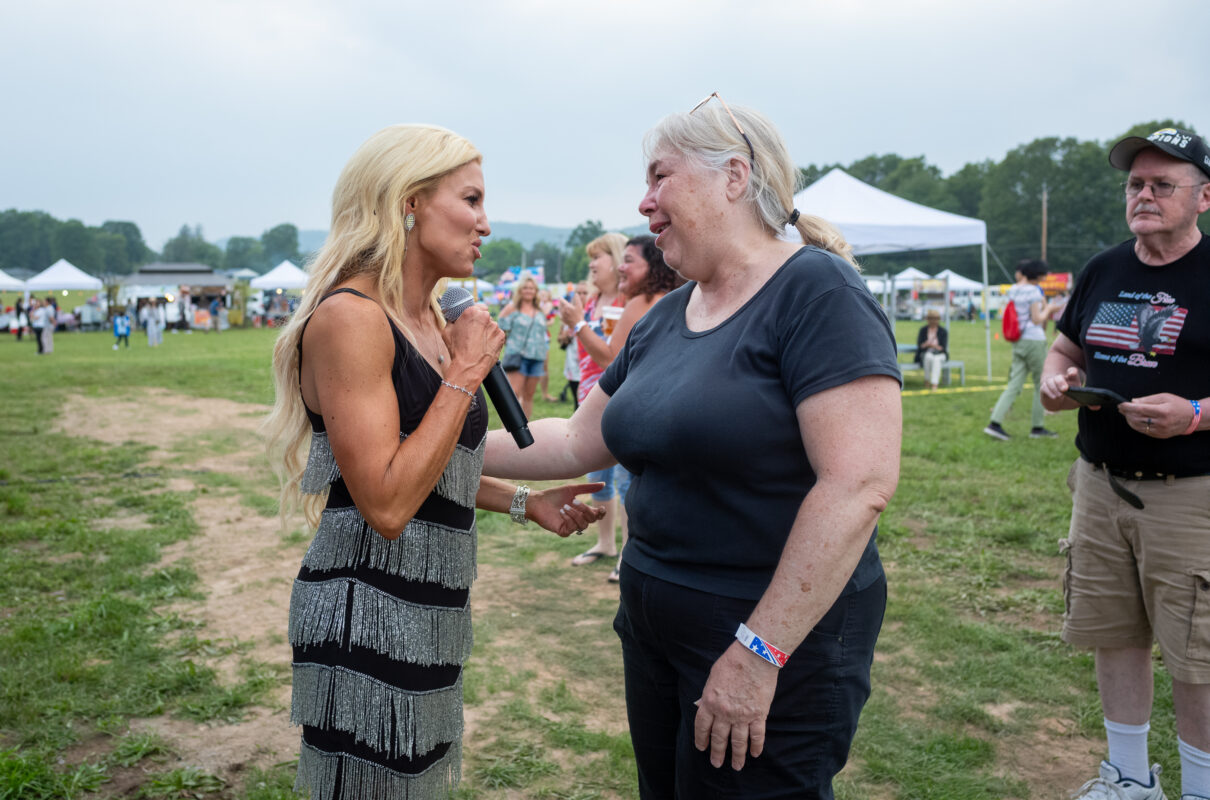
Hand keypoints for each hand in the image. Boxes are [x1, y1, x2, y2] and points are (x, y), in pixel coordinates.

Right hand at [442, 305, 505, 385]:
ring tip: (479, 342)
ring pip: (491, 325)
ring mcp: (495, 327)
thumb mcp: (446, 331)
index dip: (475, 313)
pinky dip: (492, 338)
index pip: (477, 305)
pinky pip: (497, 334)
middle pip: (485, 315)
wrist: (468, 367)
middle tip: (474, 332)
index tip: (472, 319)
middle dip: (480, 322)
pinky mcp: (501, 336)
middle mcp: (485, 316)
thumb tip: (452, 317)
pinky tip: (485, 346)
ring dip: (487, 330)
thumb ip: (451, 320)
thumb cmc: (456, 350)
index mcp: (471, 312)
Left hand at [527, 483, 605, 535]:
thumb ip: (588, 488)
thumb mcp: (572, 490)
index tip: (600, 508)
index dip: (601, 513)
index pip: (597, 515)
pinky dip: (568, 519)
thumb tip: (604, 484)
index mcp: (582, 510)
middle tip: (574, 501)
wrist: (538, 501)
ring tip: (564, 506)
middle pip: (592, 520)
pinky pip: (572, 528)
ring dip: (575, 514)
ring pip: (583, 525)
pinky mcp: (563, 531)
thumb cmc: (553, 495)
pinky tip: (561, 512)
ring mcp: (571, 526)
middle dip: (585, 510)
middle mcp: (578, 519)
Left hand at [558, 296, 583, 327]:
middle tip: (561, 301)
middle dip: (560, 302)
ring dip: (560, 307)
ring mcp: (562, 315)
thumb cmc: (579, 315)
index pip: (562, 300)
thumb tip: (576, 294)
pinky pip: (561, 315)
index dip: (560, 298)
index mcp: (566, 306)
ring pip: (560, 310)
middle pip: (560, 305)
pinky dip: (561, 313)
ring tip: (561, 306)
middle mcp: (563, 310)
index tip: (559, 296)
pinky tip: (563, 313)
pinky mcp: (563, 319)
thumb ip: (577, 299)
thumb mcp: (579, 306)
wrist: (577, 324)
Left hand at [693, 641, 778, 770]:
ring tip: (737, 766)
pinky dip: (756, 746)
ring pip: (738, 741)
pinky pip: (757, 735)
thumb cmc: (732, 662)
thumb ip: (708, 694)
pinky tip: (755, 754)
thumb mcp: (712, 677)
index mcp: (709, 702)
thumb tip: (703, 705)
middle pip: (719, 737)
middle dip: (717, 752)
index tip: (702, 748)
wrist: (754, 656)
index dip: (701, 739)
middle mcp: (724, 712)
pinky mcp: (759, 714)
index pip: (702, 726)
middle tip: (716, 763)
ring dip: (737, 756)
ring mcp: (742, 716)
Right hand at [1040, 366, 1087, 409]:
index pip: (1071, 371)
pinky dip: (1049, 393)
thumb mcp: (1079, 400)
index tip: (1072, 373)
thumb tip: (1098, 407)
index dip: (1072, 371)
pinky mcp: (1044, 387)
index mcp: (1071, 379)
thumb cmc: (1070, 398)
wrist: (1056, 402)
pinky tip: (1054, 397)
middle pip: (1059, 377)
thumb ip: (1088, 402)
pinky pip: (1045, 388)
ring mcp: (1051, 382)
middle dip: (1061, 382)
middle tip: (1065, 389)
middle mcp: (1060, 379)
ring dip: (1054, 389)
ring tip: (1059, 396)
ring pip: (1050, 382)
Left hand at [1119, 393, 1192, 438]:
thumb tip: (1133, 401)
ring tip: (1126, 413)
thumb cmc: (1177, 405)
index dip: (1128, 407)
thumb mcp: (1164, 397)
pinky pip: (1143, 431)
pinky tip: (1134, 420)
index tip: (1120, 404)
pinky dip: (1136, 425)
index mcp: (1162, 411)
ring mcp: (1160, 431)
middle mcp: (1161, 422)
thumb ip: (1147, 399)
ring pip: (1138, 426)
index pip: (1140, 409)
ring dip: (1129, 420)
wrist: (1191, 417)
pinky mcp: (1159, 436)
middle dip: (1126, 413)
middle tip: (1121, 408)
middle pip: (1137, 419)